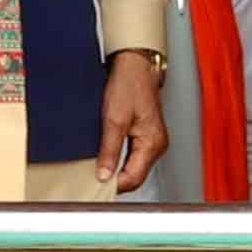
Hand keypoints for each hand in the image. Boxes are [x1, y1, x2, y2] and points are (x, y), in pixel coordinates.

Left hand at [98, 49, 169, 187]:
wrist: (134, 65)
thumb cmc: (129, 84)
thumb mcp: (114, 119)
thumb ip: (109, 150)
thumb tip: (104, 175)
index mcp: (153, 142)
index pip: (134, 178)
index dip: (114, 184)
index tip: (95, 185)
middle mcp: (157, 144)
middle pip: (135, 176)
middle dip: (115, 179)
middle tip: (94, 178)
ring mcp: (153, 140)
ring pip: (134, 167)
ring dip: (117, 170)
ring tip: (99, 168)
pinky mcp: (146, 135)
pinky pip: (133, 157)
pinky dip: (120, 160)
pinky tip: (107, 158)